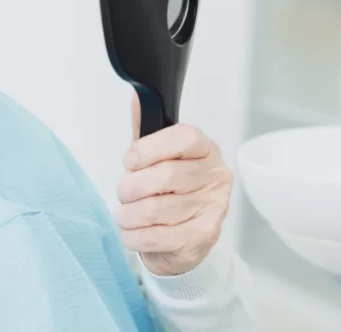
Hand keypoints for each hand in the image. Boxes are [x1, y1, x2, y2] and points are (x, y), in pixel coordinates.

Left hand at [115, 93, 233, 275]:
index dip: (150, 148)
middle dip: (131, 187)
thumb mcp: (155, 159)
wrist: (181, 242)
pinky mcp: (203, 237)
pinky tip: (132, 233)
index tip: (130, 161)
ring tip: (125, 216)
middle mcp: (216, 176)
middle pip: (166, 175)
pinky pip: (156, 236)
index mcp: (206, 150)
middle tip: (124, 194)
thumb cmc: (166, 194)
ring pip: (156, 209)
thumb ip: (145, 132)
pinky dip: (134, 236)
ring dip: (128, 215)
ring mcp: (213, 208)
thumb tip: (137, 98)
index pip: (184, 138)